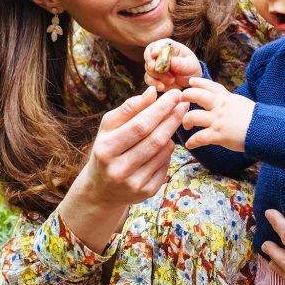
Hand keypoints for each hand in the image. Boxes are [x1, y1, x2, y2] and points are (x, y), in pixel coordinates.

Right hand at [61, 86, 188, 251]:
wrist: (101, 189)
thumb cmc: (107, 149)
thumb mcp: (109, 127)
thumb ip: (129, 108)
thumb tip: (152, 92)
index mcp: (106, 149)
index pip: (140, 125)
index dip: (160, 109)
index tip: (175, 94)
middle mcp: (119, 169)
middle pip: (155, 140)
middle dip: (172, 118)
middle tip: (183, 103)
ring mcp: (134, 184)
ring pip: (163, 152)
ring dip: (171, 134)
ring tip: (172, 121)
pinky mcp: (146, 192)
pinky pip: (165, 165)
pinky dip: (168, 151)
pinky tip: (165, 143)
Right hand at [144, 39, 201, 90]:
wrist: (190, 82)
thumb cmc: (191, 69)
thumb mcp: (191, 66)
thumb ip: (182, 64)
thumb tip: (173, 61)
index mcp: (169, 47)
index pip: (158, 44)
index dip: (154, 48)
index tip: (154, 54)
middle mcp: (159, 55)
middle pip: (148, 55)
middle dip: (150, 62)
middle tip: (153, 68)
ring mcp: (155, 66)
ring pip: (148, 69)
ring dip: (157, 76)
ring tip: (171, 80)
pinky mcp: (154, 77)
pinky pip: (149, 80)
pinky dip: (154, 84)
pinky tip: (162, 87)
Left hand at [180, 77, 253, 151]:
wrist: (263, 129)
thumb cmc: (256, 118)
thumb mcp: (242, 104)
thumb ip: (230, 102)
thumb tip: (226, 103)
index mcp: (226, 98)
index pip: (210, 86)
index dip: (199, 82)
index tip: (191, 82)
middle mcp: (219, 107)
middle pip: (197, 95)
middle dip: (186, 96)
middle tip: (181, 100)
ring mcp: (217, 120)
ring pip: (193, 116)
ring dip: (186, 121)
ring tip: (186, 125)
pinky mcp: (217, 135)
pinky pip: (199, 138)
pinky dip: (192, 142)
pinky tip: (190, 144)